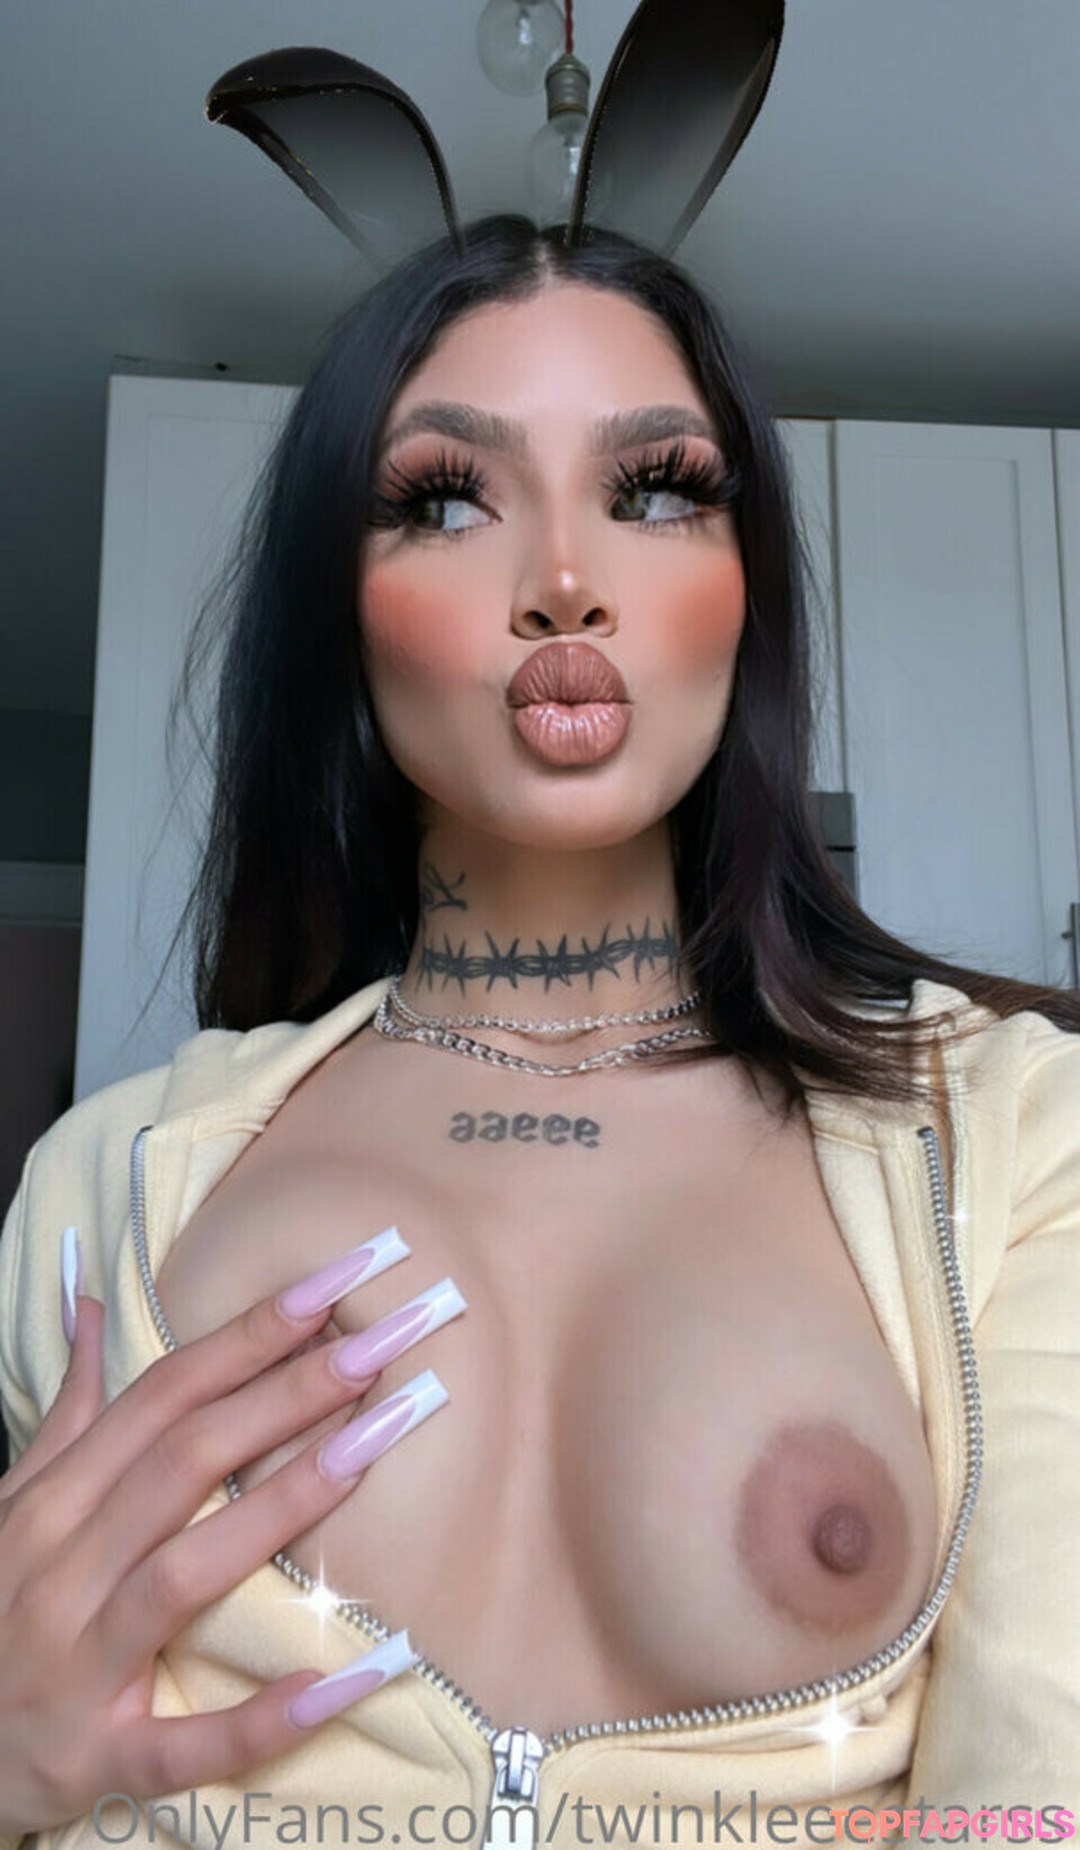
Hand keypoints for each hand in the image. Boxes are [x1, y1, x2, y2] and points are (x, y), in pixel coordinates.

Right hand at [0, 1236, 459, 1835]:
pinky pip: (185, 1744)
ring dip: (282, 1506)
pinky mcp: (95, 1759)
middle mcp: (61, 1571)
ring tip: (371, 1447)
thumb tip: (90, 1304)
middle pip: (185, 1462)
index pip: (161, 1397)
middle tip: (380, 1345)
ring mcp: (76, 1666)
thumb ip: (67, 1413)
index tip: (334, 1285)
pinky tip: (340, 1682)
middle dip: (286, 1394)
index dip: (247, 1336)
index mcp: (50, 1503)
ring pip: (184, 1573)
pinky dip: (259, 1719)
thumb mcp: (13, 1506)